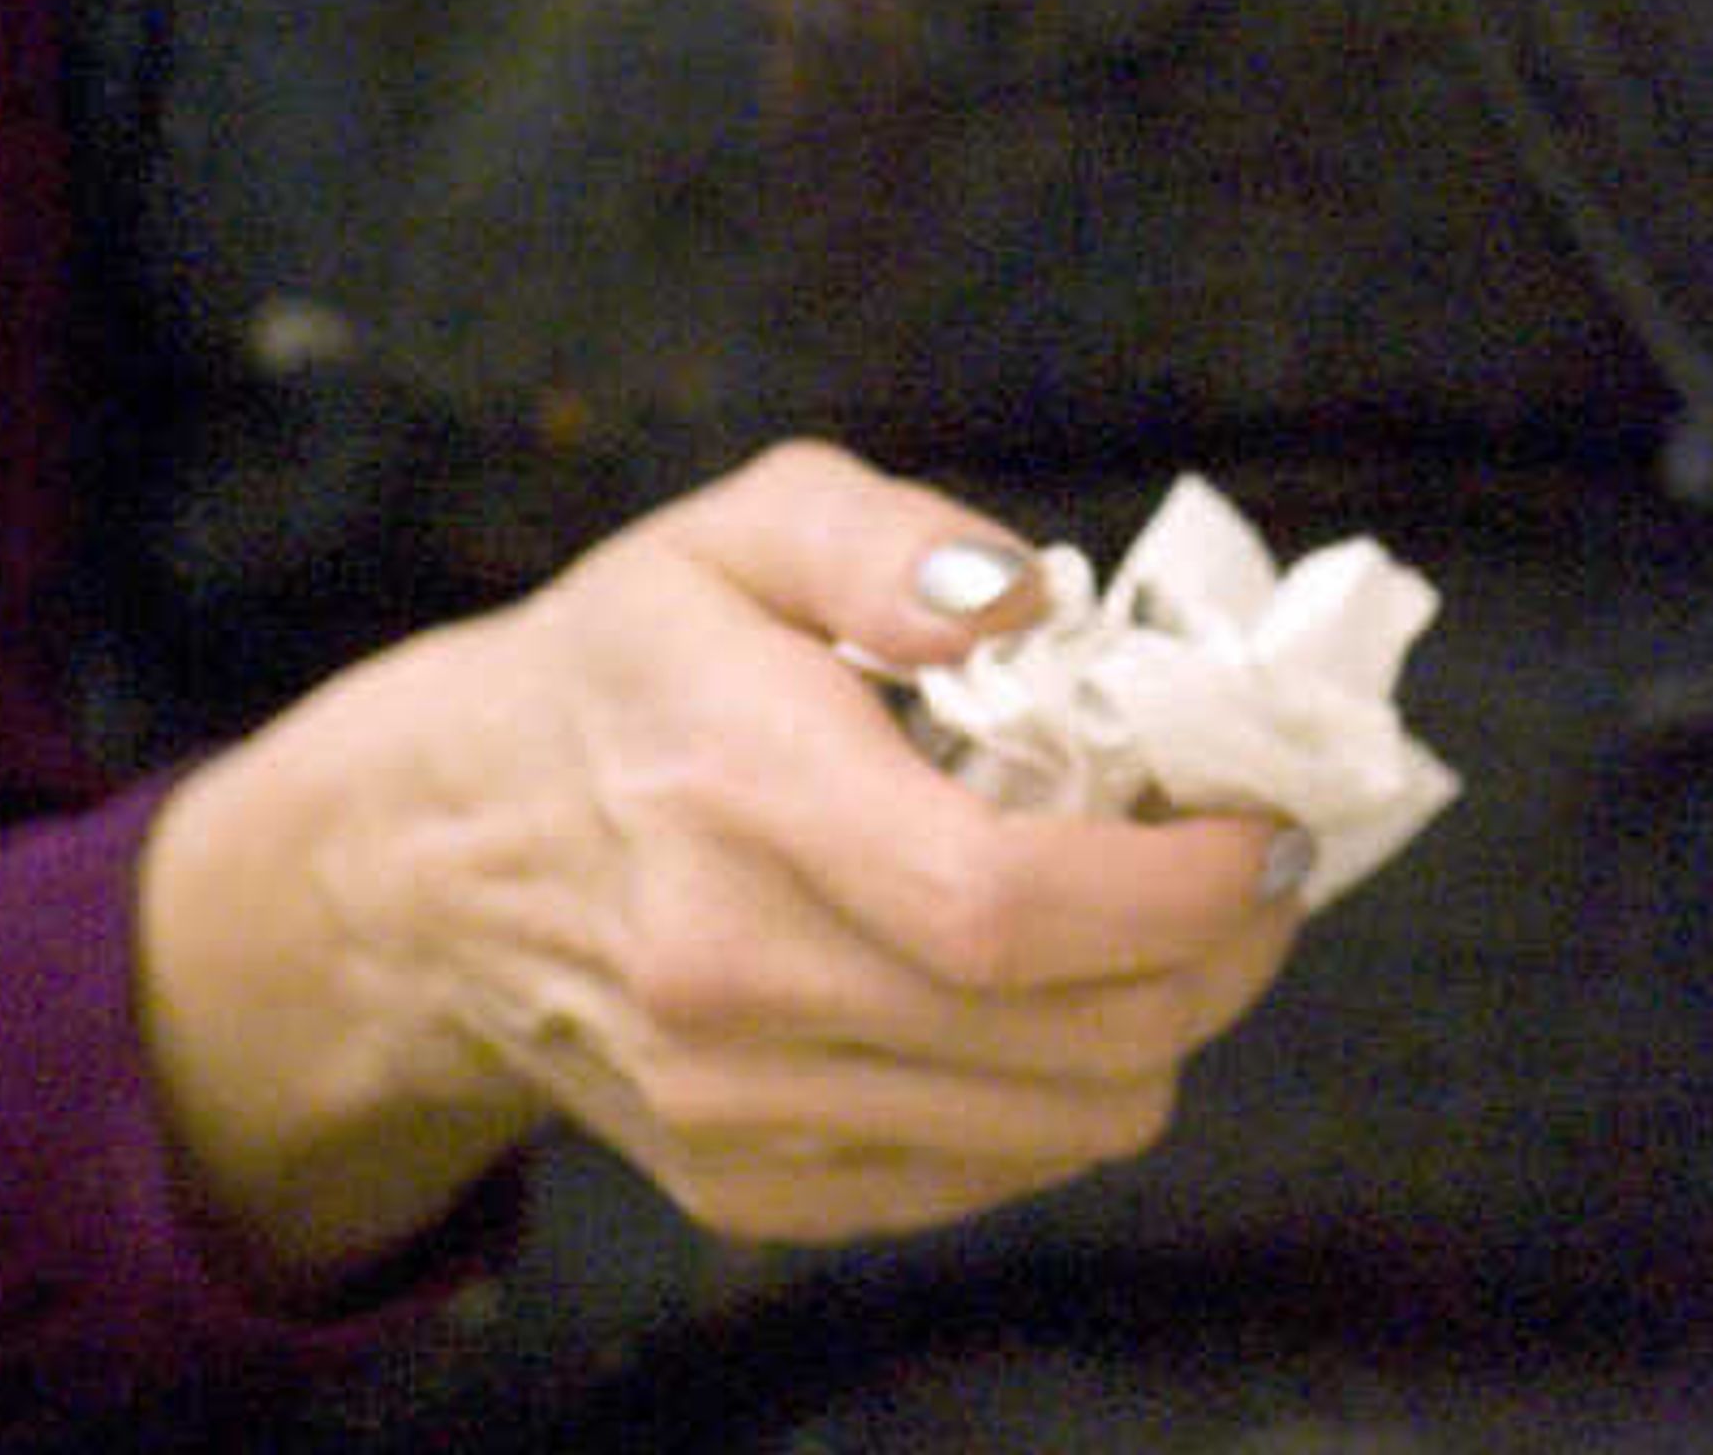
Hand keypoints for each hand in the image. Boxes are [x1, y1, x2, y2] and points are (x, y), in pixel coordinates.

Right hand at [138, 438, 1310, 1286]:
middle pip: (1060, 1034)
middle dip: (1220, 958)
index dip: (1176, 885)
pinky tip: (1056, 993)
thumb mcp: (741, 526)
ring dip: (1165, 1030)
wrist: (445, 860)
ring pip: (1051, 1125)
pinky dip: (1063, 1095)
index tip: (1267, 824)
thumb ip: (888, 540)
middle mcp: (730, 981)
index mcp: (743, 792)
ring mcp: (732, 1109)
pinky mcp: (742, 1187)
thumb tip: (1026, 597)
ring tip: (1173, 924)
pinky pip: (979, 1178)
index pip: (1001, 903)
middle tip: (1264, 867)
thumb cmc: (628, 666)